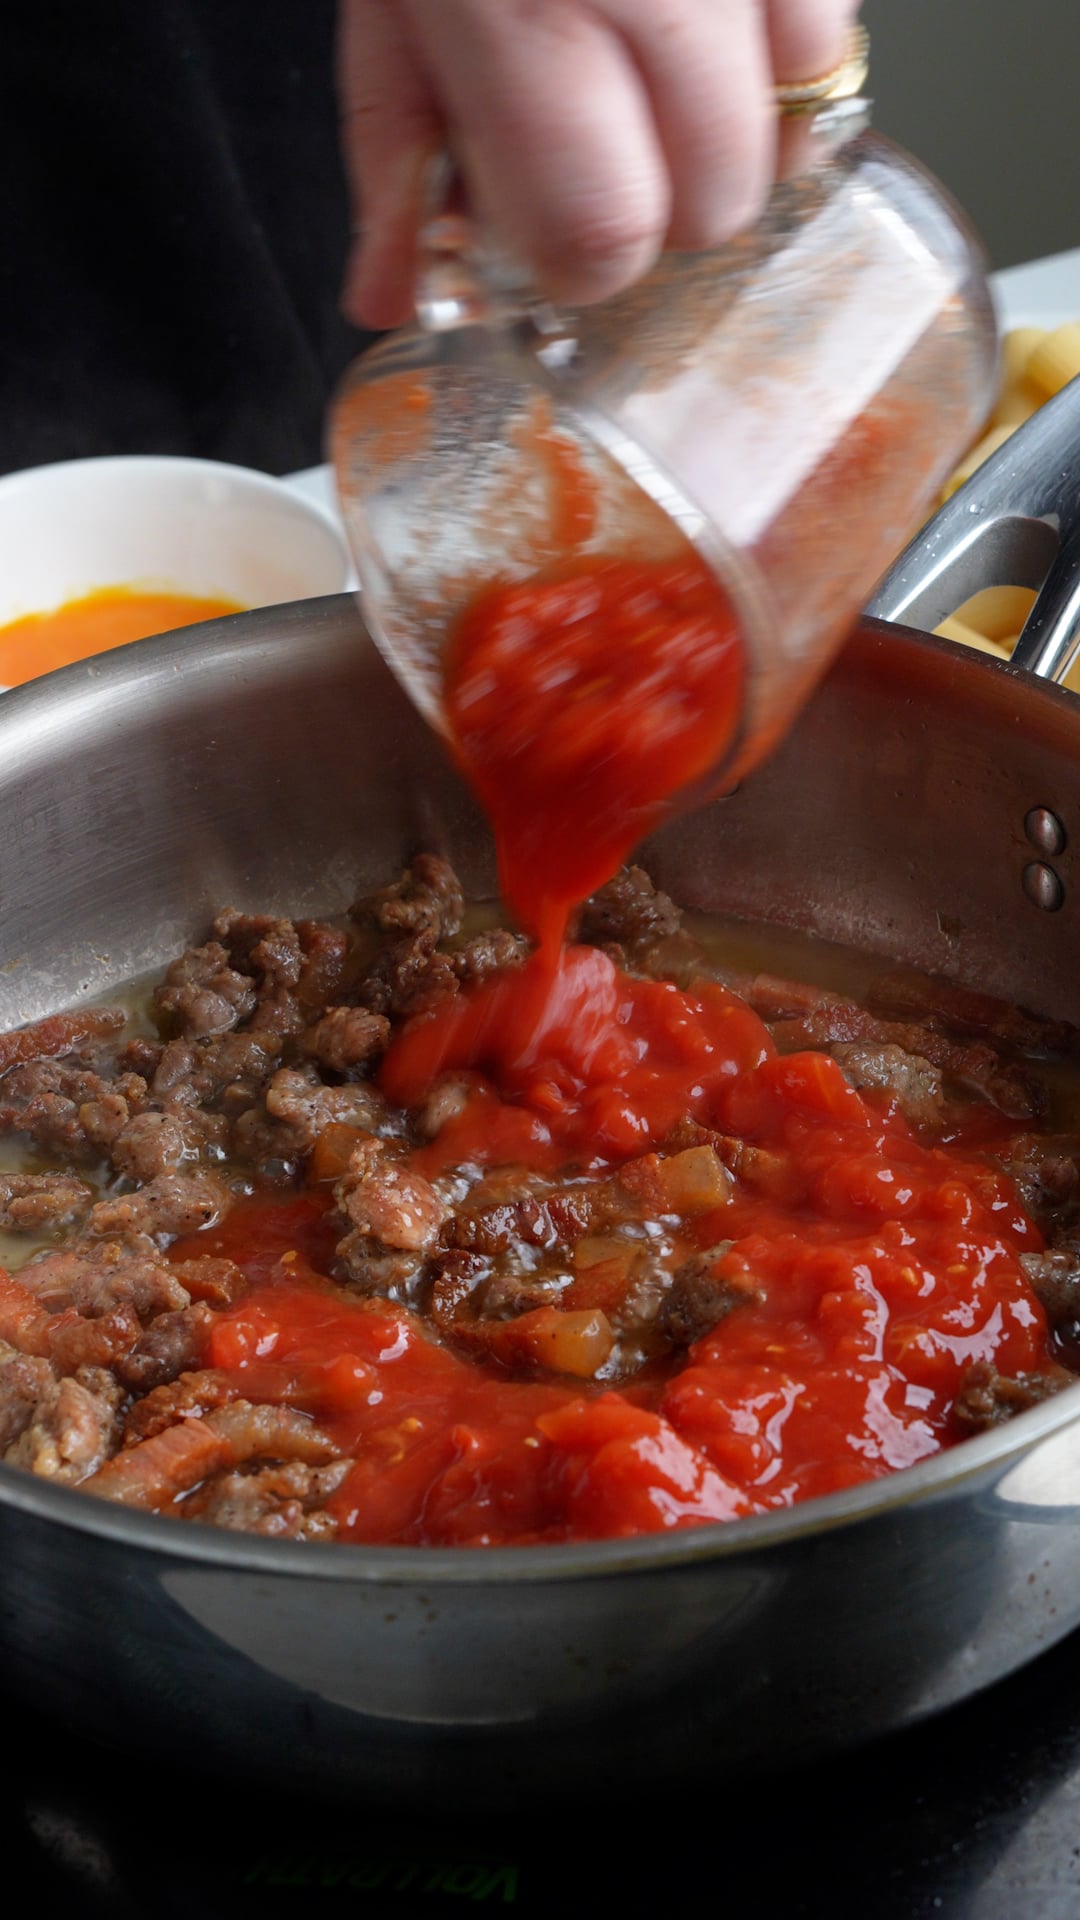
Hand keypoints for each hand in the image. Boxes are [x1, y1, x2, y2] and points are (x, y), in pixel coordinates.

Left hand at [338, 0, 861, 329]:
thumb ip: (396, 145)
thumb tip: (394, 292)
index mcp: (524, 7)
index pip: (602, 237)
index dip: (580, 261)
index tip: (555, 233)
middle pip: (714, 203)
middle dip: (666, 208)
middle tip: (611, 146)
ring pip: (799, 125)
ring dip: (742, 132)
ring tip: (670, 71)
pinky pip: (834, 32)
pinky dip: (789, 51)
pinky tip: (723, 16)